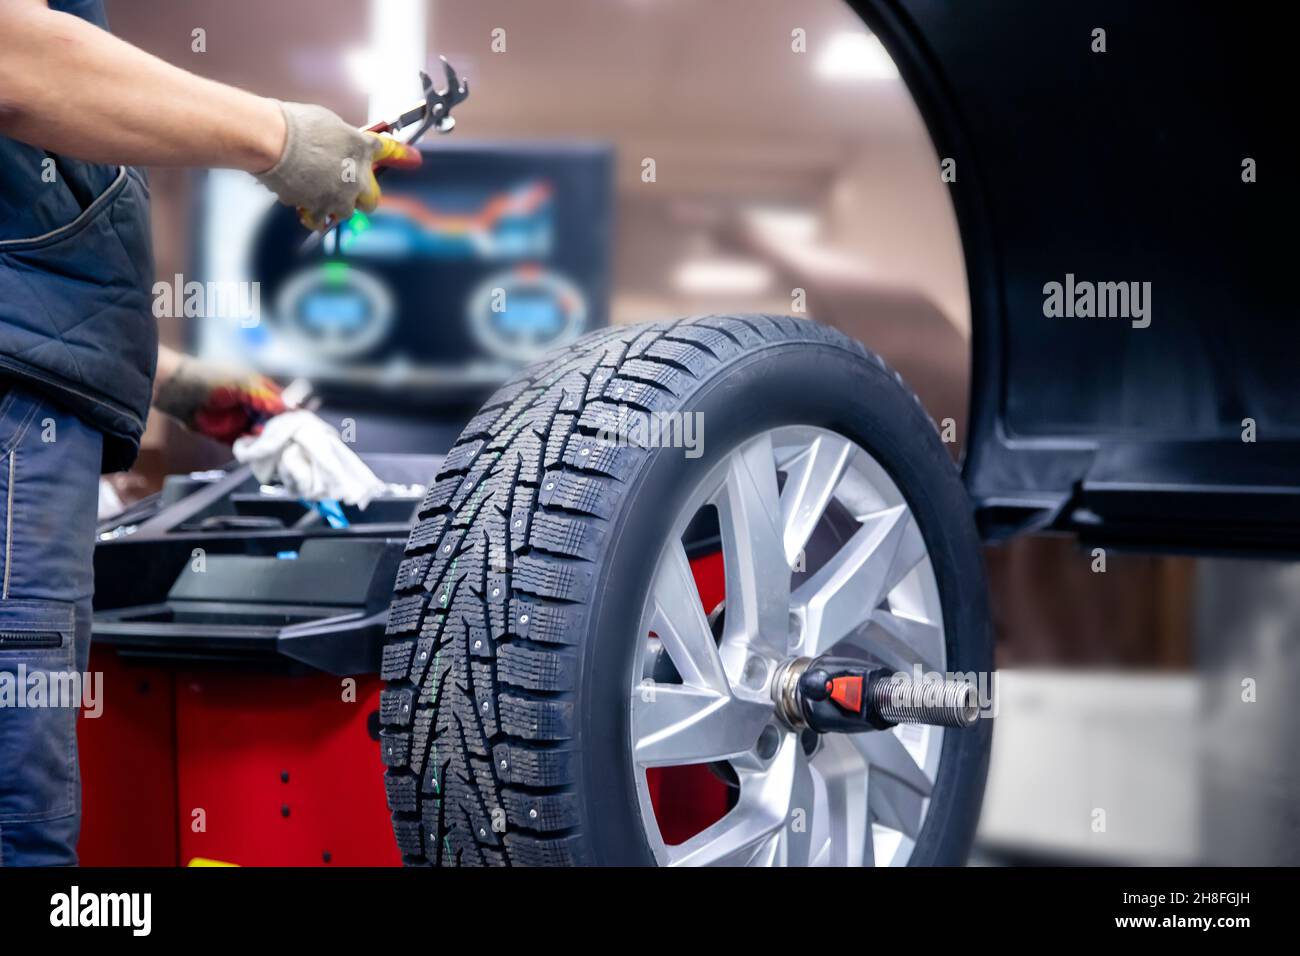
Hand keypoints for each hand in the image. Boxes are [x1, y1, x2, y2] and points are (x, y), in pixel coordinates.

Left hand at [154, 353, 286, 444]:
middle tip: (287, 438)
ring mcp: (241, 422)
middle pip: (276, 423)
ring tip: (271, 444)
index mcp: (260, 390)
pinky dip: (253, 450)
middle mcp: (253, 407)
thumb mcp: (243, 384)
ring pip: (263, 437)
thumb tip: (289, 409)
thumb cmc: (210, 379)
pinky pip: (247, 446)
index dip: (293, 413)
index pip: (283, 404)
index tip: (301, 424)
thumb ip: (266, 398)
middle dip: (282, 431)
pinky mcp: (229, 437)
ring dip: (268, 441)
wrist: (177, 391)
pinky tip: (256, 449)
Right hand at [255, 102, 420, 231]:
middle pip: (371, 200)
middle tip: (349, 190)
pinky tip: (301, 199)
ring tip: (317, 192)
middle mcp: (358, 177)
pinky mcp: (321, 209)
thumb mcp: (328, 124)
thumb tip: (339, 144)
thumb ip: (342, 140)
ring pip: (346, 211)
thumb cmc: (297, 125)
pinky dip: (311, 211)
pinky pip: (319, 216)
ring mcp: (341, 197)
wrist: (274, 142)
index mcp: (363, 149)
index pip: (389, 151)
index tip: (414, 159)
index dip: (403, 155)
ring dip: (335, 205)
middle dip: (363, 197)